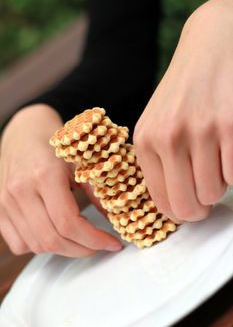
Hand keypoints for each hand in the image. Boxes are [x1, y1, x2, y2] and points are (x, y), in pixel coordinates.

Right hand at [0, 104, 121, 256]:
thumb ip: (97, 192)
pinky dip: (41, 246)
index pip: (68, 223)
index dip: (94, 240)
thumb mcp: (80, 162)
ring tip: (81, 239)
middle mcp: (20, 191)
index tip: (112, 243)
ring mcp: (5, 202)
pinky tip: (56, 233)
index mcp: (44, 175)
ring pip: (36, 245)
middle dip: (83, 248)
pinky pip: (20, 244)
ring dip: (64, 249)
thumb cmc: (53, 145)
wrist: (23, 134)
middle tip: (100, 245)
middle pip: (52, 239)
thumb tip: (116, 219)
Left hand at [134, 0, 232, 221]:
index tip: (190, 205)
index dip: (180, 211)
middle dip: (200, 208)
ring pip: (214, 192)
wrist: (211, 44)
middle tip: (206, 195)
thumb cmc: (185, 91)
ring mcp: (201, 131)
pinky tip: (226, 146)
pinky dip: (232, 167)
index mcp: (146, 140)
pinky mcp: (230, 126)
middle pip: (188, 206)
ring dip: (218, 182)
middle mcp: (169, 137)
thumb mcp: (158, 123)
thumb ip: (159, 162)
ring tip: (215, 158)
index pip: (162, 203)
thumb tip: (173, 206)